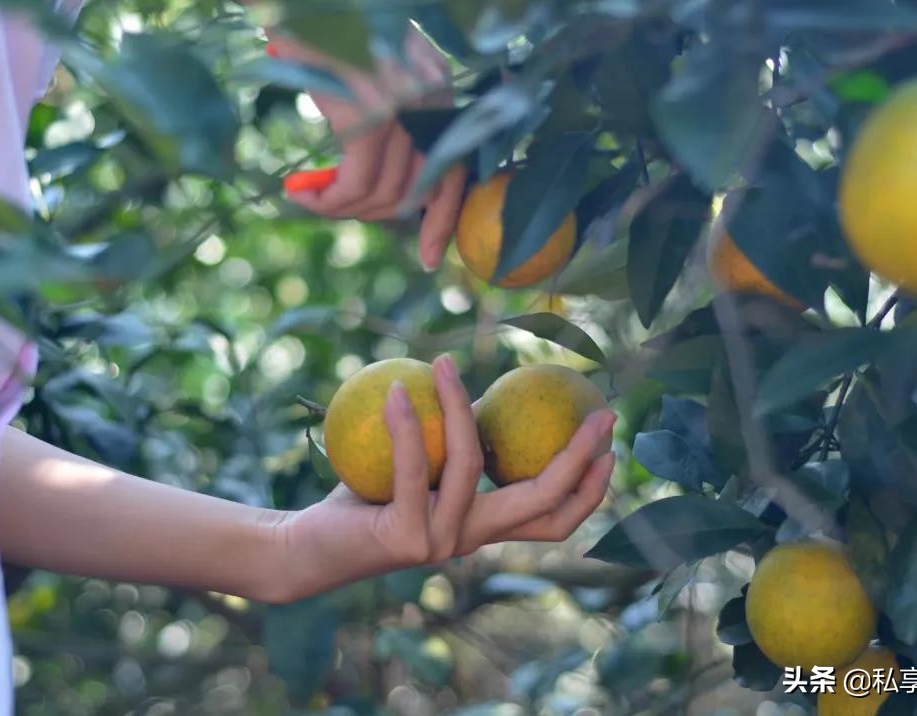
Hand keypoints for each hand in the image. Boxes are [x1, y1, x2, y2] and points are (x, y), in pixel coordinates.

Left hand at [265, 355, 616, 602]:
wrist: (308, 545)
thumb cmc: (363, 497)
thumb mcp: (418, 464)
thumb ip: (450, 438)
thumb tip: (478, 381)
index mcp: (483, 526)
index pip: (554, 516)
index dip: (590, 485)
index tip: (609, 439)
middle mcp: (471, 540)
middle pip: (543, 503)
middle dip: (578, 457)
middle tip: (598, 411)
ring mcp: (441, 543)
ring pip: (471, 465)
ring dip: (460, 406)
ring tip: (449, 363)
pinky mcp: (405, 537)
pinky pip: (413, 466)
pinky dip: (406, 423)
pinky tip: (397, 389)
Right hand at [269, 29, 466, 269]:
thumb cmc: (334, 26)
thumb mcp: (375, 68)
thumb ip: (393, 118)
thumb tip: (381, 183)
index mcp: (438, 92)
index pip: (455, 173)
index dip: (443, 223)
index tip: (433, 258)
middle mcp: (429, 104)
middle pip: (414, 195)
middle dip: (371, 214)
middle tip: (333, 206)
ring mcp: (401, 111)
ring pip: (381, 196)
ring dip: (342, 209)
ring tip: (311, 198)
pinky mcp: (367, 116)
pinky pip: (353, 184)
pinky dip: (327, 200)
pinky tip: (304, 193)